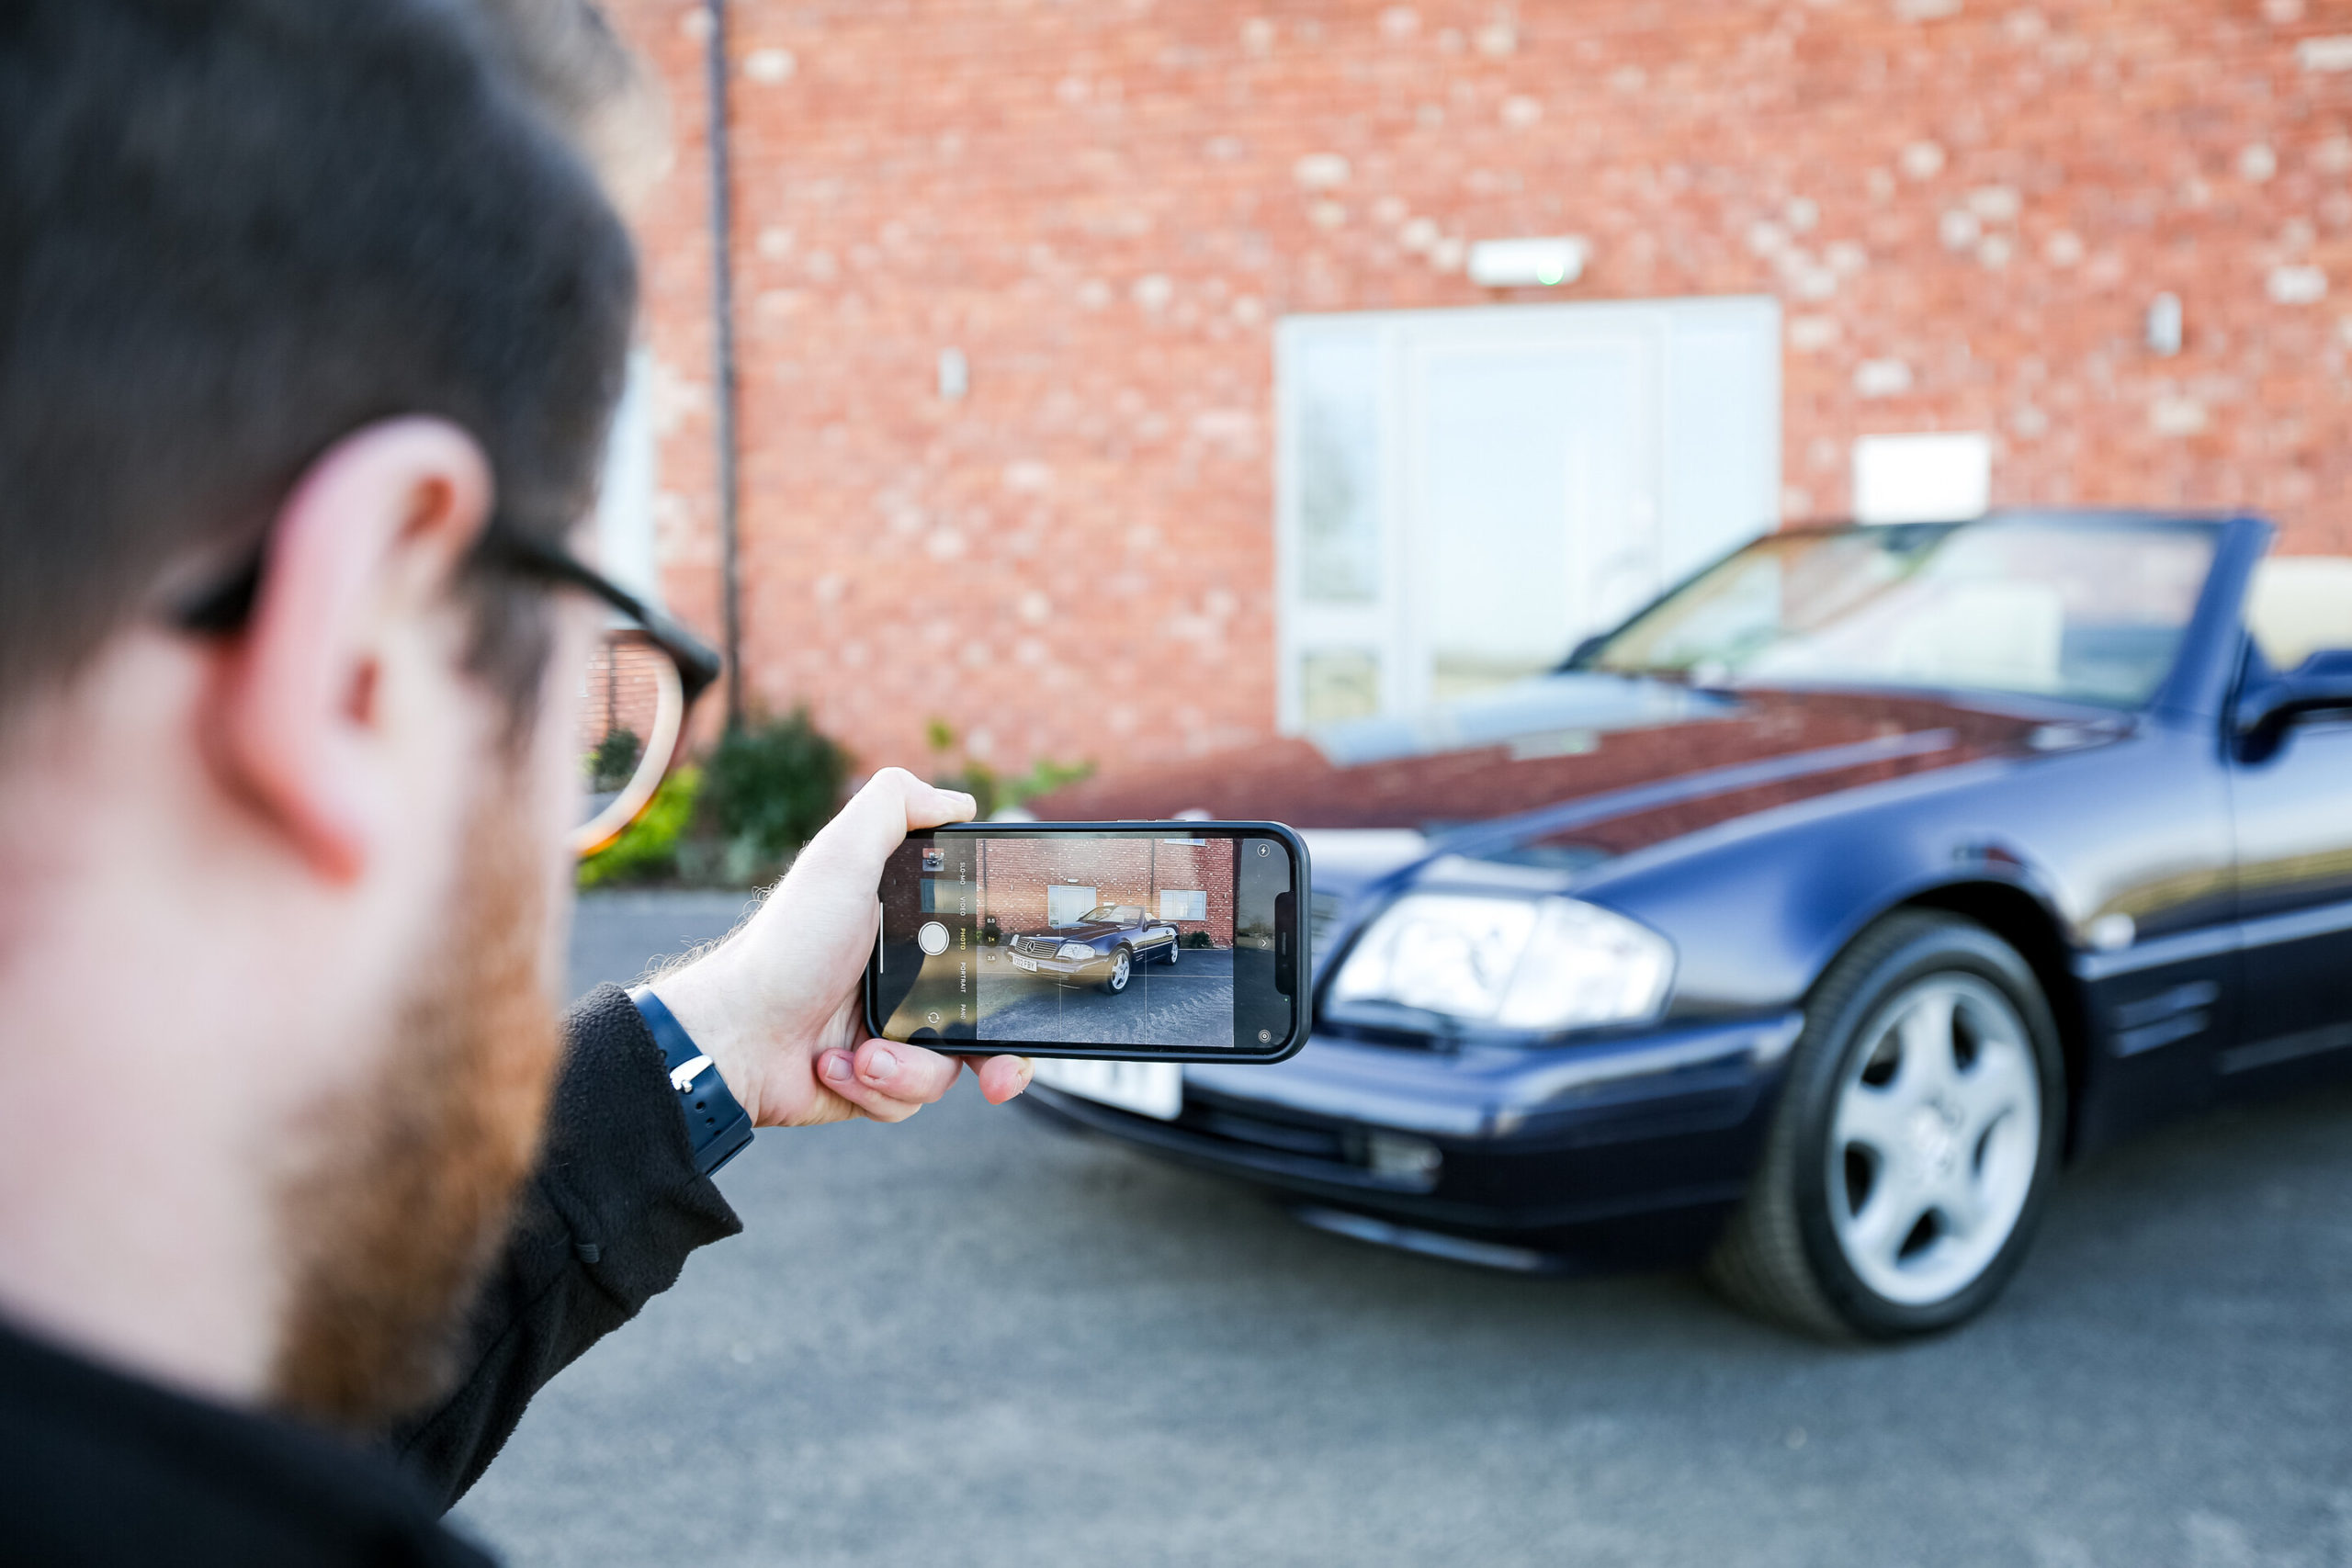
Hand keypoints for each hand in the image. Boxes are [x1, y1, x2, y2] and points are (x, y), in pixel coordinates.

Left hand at [642, 767, 1033, 1125]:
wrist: (734, 1037)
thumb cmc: (786, 945)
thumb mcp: (839, 858)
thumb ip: (893, 808)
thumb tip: (959, 801)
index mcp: (911, 925)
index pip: (988, 942)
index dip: (1013, 965)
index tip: (1024, 986)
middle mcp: (910, 977)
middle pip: (989, 1018)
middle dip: (996, 1052)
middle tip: (998, 1070)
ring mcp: (895, 1032)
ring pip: (952, 1067)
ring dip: (911, 1068)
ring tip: (866, 1054)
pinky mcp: (877, 1081)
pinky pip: (912, 1097)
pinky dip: (879, 1088)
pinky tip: (838, 1066)